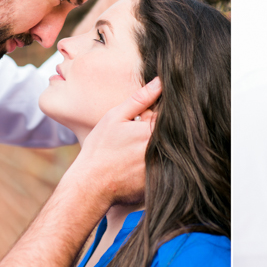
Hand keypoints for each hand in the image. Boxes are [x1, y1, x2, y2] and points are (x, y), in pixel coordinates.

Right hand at [67, 77, 161, 207]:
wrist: (92, 186)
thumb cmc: (100, 150)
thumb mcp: (115, 117)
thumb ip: (140, 99)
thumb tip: (161, 81)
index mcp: (153, 130)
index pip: (174, 114)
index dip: (167, 110)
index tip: (154, 115)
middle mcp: (163, 149)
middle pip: (175, 133)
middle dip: (168, 129)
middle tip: (142, 135)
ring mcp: (164, 167)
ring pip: (174, 150)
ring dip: (167, 146)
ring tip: (140, 150)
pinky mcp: (163, 182)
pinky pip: (170, 168)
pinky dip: (163, 164)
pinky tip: (141, 165)